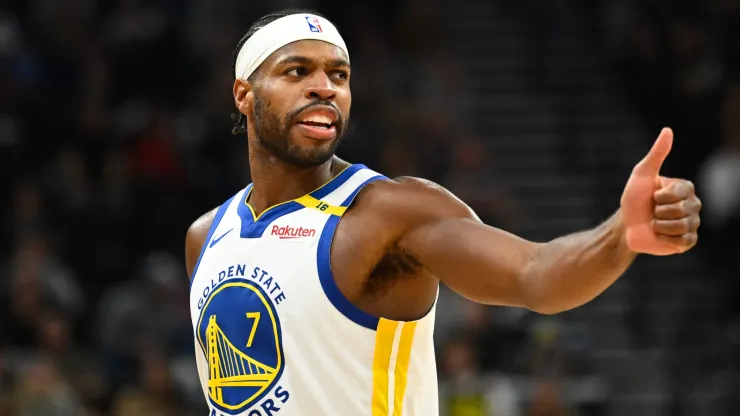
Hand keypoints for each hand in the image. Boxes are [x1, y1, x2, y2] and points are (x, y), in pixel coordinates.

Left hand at [620, 128, 701, 254]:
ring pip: (683, 226)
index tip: (653, 196)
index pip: (680, 193)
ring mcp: (692, 224)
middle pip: (683, 210)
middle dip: (660, 212)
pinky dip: (666, 238)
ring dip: (661, 225)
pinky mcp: (687, 242)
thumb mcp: (642, 174)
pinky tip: (659, 235)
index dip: (661, 197)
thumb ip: (657, 154)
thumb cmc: (634, 199)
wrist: (626, 226)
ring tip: (655, 223)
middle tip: (653, 212)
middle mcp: (693, 205)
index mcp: (685, 189)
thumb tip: (667, 130)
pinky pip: (684, 241)